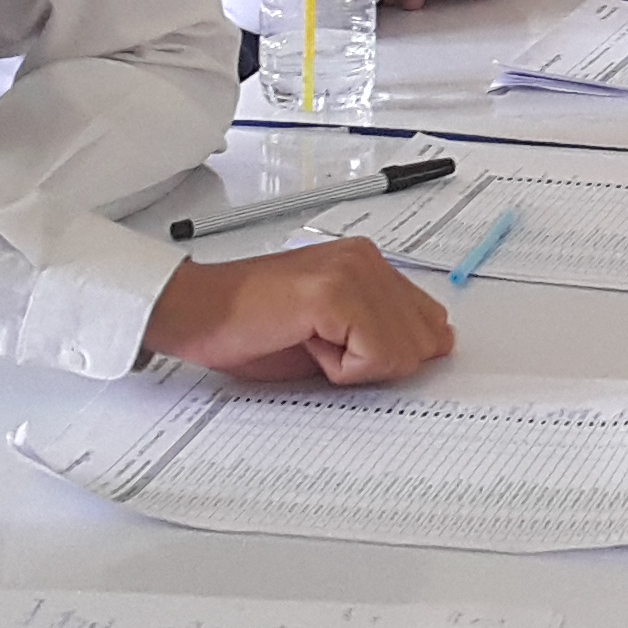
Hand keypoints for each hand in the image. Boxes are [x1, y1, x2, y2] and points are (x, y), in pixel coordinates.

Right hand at [146, 234, 456, 385]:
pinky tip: (306, 343)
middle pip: (424, 338)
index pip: (428, 320)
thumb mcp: (329, 332)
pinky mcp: (334, 294)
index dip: (395, 353)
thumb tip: (434, 349)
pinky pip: (375, 354)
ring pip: (404, 350)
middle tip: (323, 347)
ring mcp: (352, 271)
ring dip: (357, 365)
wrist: (193, 311)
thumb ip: (379, 332)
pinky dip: (341, 368)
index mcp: (367, 262)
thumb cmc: (248, 324)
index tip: (351, 353)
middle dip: (379, 361)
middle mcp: (365, 259)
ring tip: (311, 342)